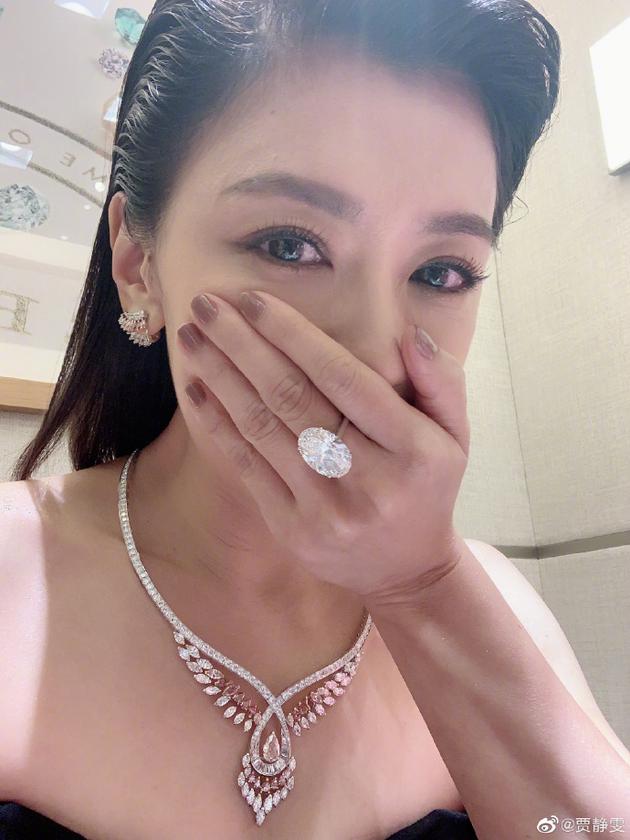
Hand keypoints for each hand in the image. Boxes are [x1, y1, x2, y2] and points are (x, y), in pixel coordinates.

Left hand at [177, 289, 469, 608]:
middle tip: (205, 305)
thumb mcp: (455, 434)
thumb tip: (409, 335)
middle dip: (243, 345)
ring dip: (221, 377)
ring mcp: (325, 509)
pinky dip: (220, 425)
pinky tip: (199, 390)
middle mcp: (368, 479)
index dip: (294, 336)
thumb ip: (440, 380)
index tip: (255, 300)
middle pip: (292, 398)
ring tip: (191, 339)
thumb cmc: (427, 487)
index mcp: (412, 448)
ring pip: (263, 429)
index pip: (343, 378)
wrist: (407, 570)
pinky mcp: (293, 529)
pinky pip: (248, 468)